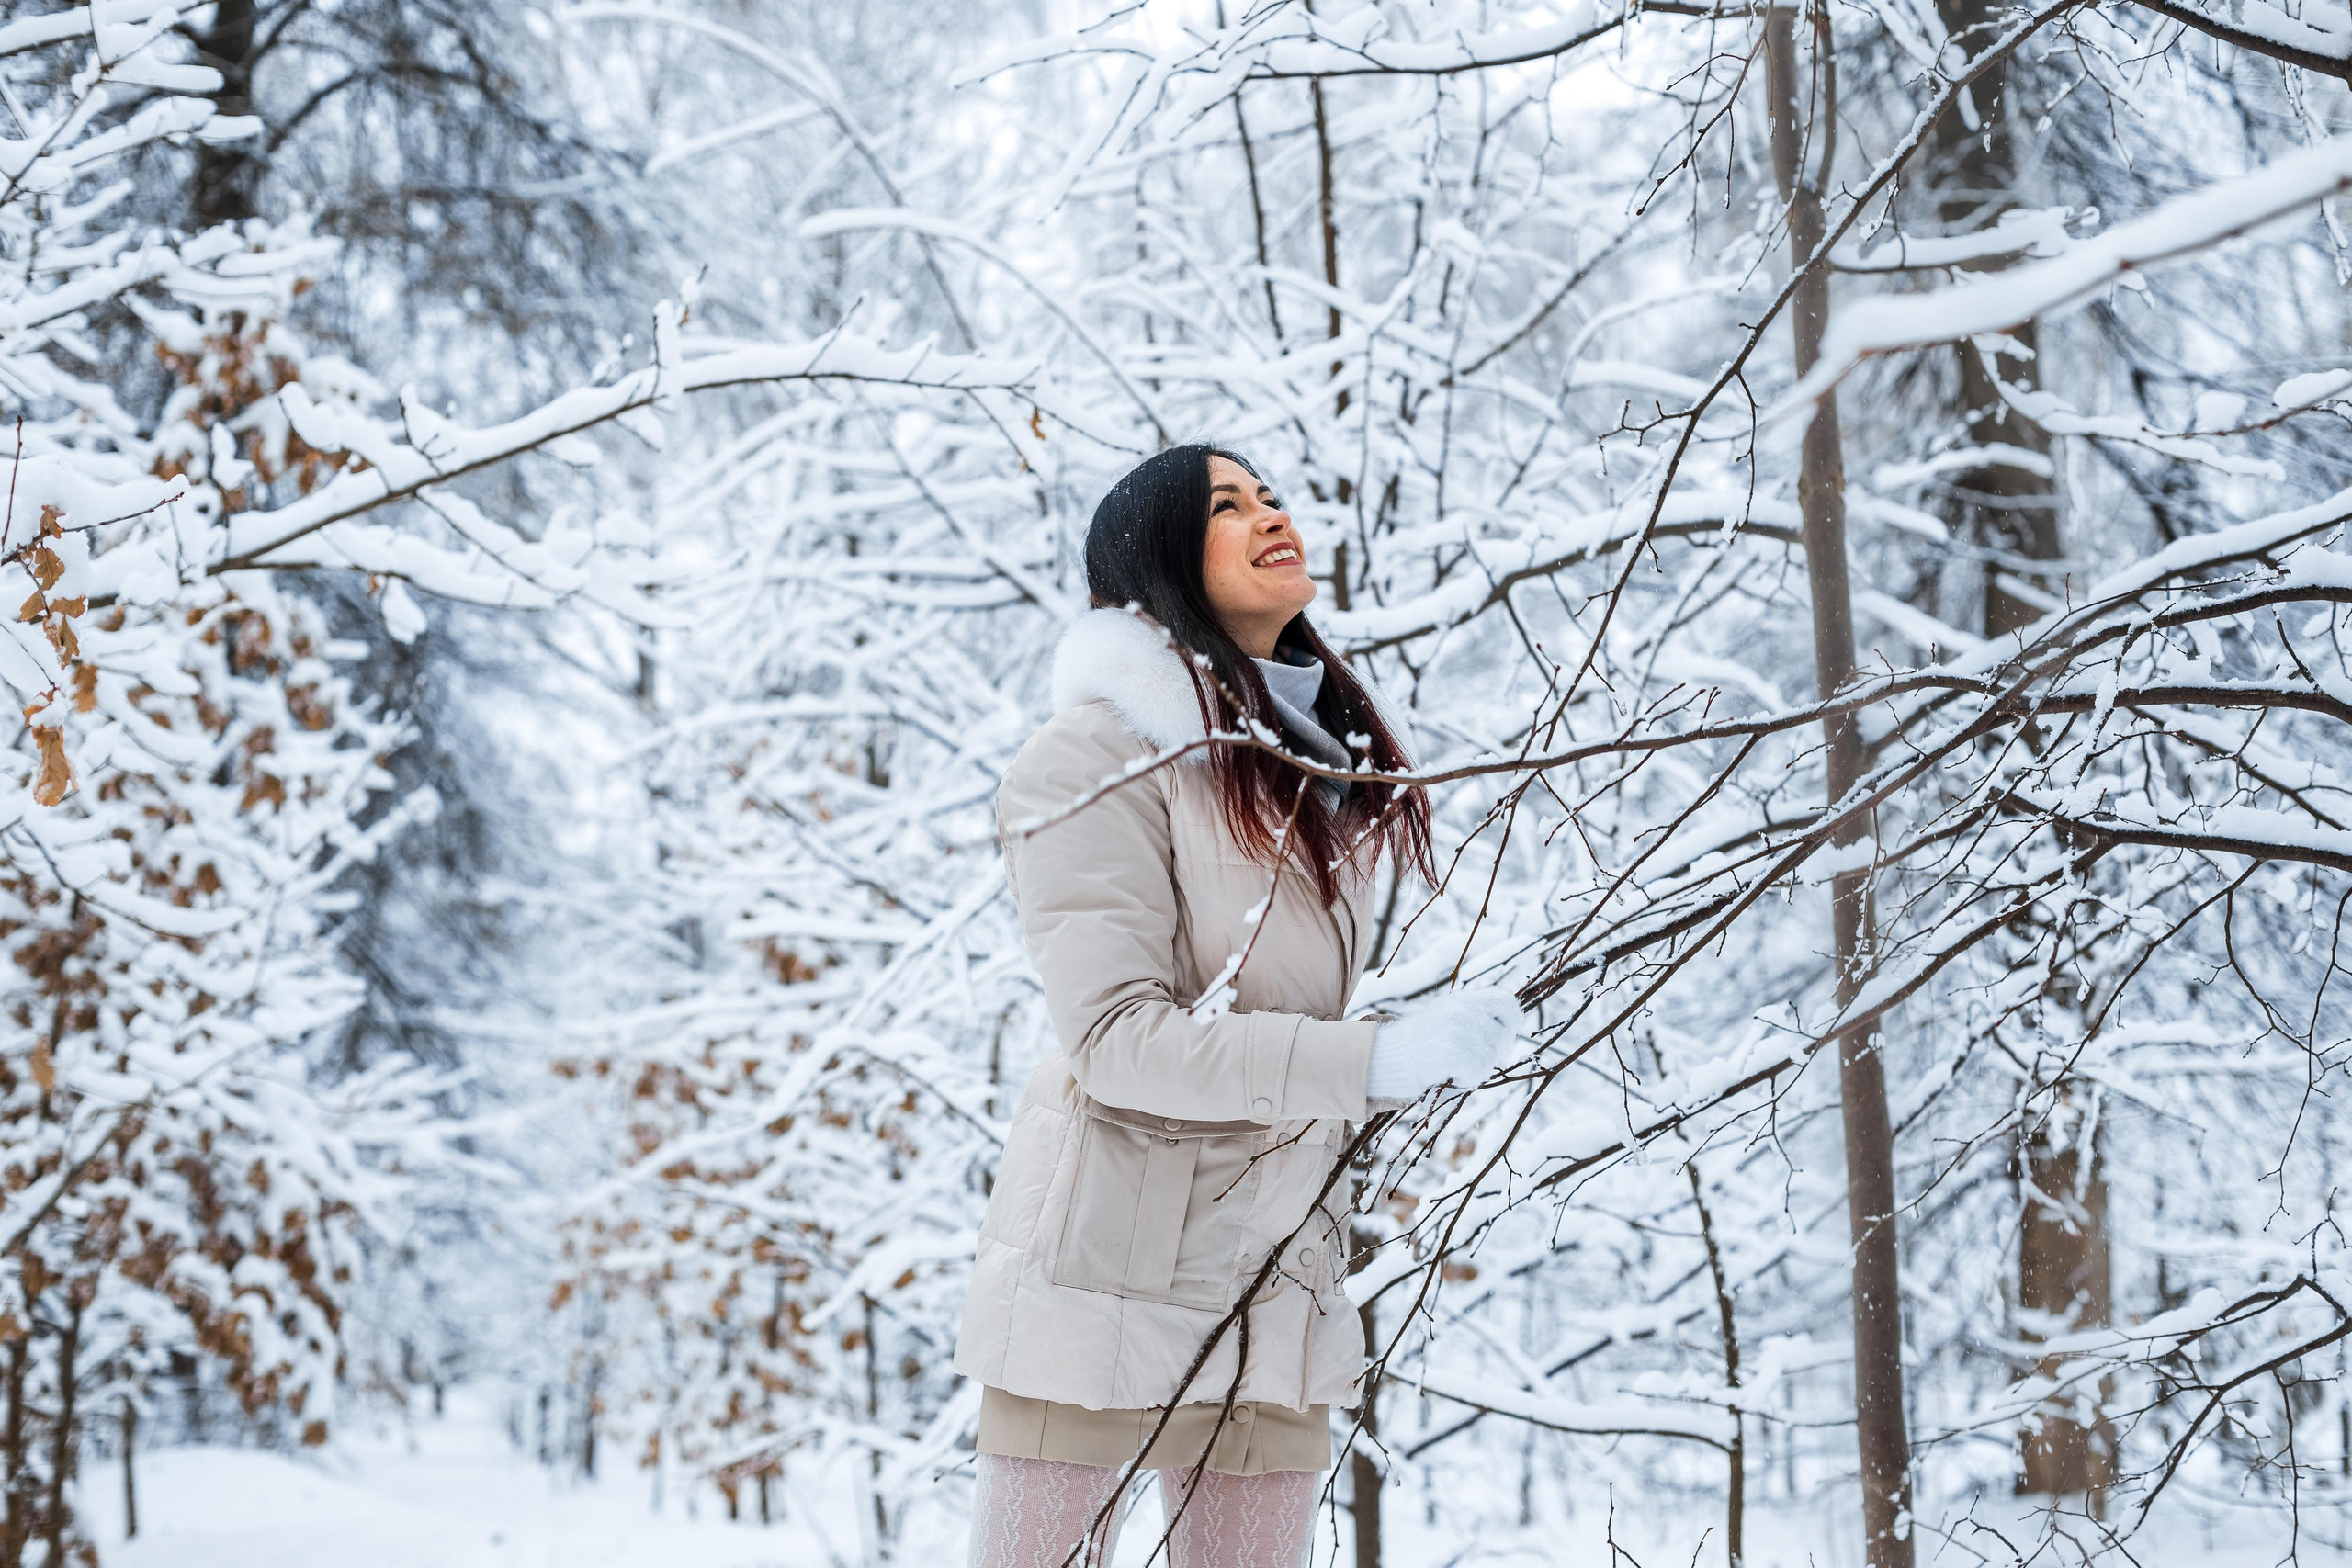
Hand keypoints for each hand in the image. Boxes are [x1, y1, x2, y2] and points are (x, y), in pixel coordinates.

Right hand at [1364, 988, 1520, 1104]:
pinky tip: (1444, 1073)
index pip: (1509, 1004)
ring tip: (1448, 1064)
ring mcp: (1461, 1031)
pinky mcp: (1455, 1053)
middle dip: (1488, 1055)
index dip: (1510, 1024)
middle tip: (1461, 1057)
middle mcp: (1465, 1009)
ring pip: (1490, 1061)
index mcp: (1465, 998)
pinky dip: (1464, 1081)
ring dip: (1474, 1070)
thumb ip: (1477, 1017)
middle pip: (1502, 1040)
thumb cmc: (1418, 1042)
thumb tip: (1512, 1027)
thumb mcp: (1448, 1016)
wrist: (1384, 1056)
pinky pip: (1477, 1074)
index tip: (1500, 1036)